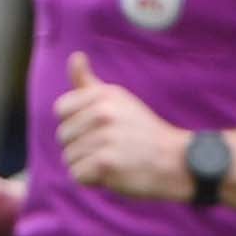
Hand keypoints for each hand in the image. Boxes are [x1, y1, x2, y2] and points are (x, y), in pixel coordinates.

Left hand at [53, 52, 192, 201]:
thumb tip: (75, 56)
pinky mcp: (105, 163)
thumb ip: (89, 83)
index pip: (61, 110)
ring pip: (69, 158)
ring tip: (113, 159)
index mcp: (103, 95)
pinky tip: (112, 173)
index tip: (98, 128)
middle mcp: (103, 113)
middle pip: (63, 136)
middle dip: (81, 147)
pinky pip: (77, 175)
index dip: (75, 123)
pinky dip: (91, 180)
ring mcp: (104, 138)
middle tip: (110, 147)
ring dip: (86, 165)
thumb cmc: (141, 131)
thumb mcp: (118, 99)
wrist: (175, 161)